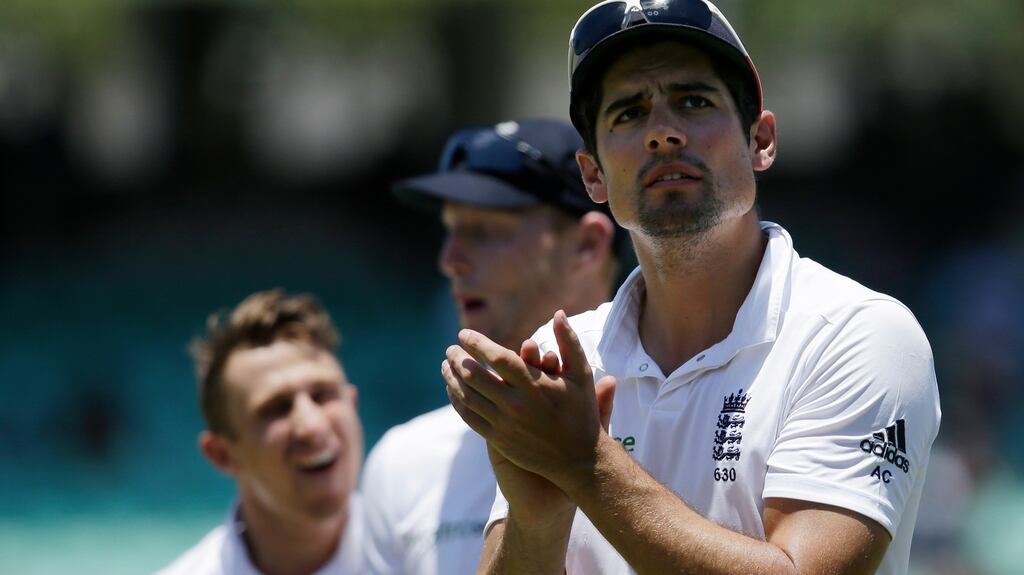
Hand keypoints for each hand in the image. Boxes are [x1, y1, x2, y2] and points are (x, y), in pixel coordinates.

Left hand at [443, 310, 616, 489]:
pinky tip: (452, 389)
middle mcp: (516, 404)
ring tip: (445, 365)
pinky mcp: (498, 439)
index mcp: (535, 384)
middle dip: (457, 358)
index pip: (496, 357)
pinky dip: (457, 400)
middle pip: (474, 375)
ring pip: (467, 396)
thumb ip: (568, 342)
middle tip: (450, 349)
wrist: (579, 460)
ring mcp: (505, 423)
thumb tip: (558, 312)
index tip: (463, 334)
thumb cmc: (581, 412)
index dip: (476, 343)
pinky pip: (469, 416)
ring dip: (451, 378)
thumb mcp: (581, 374)